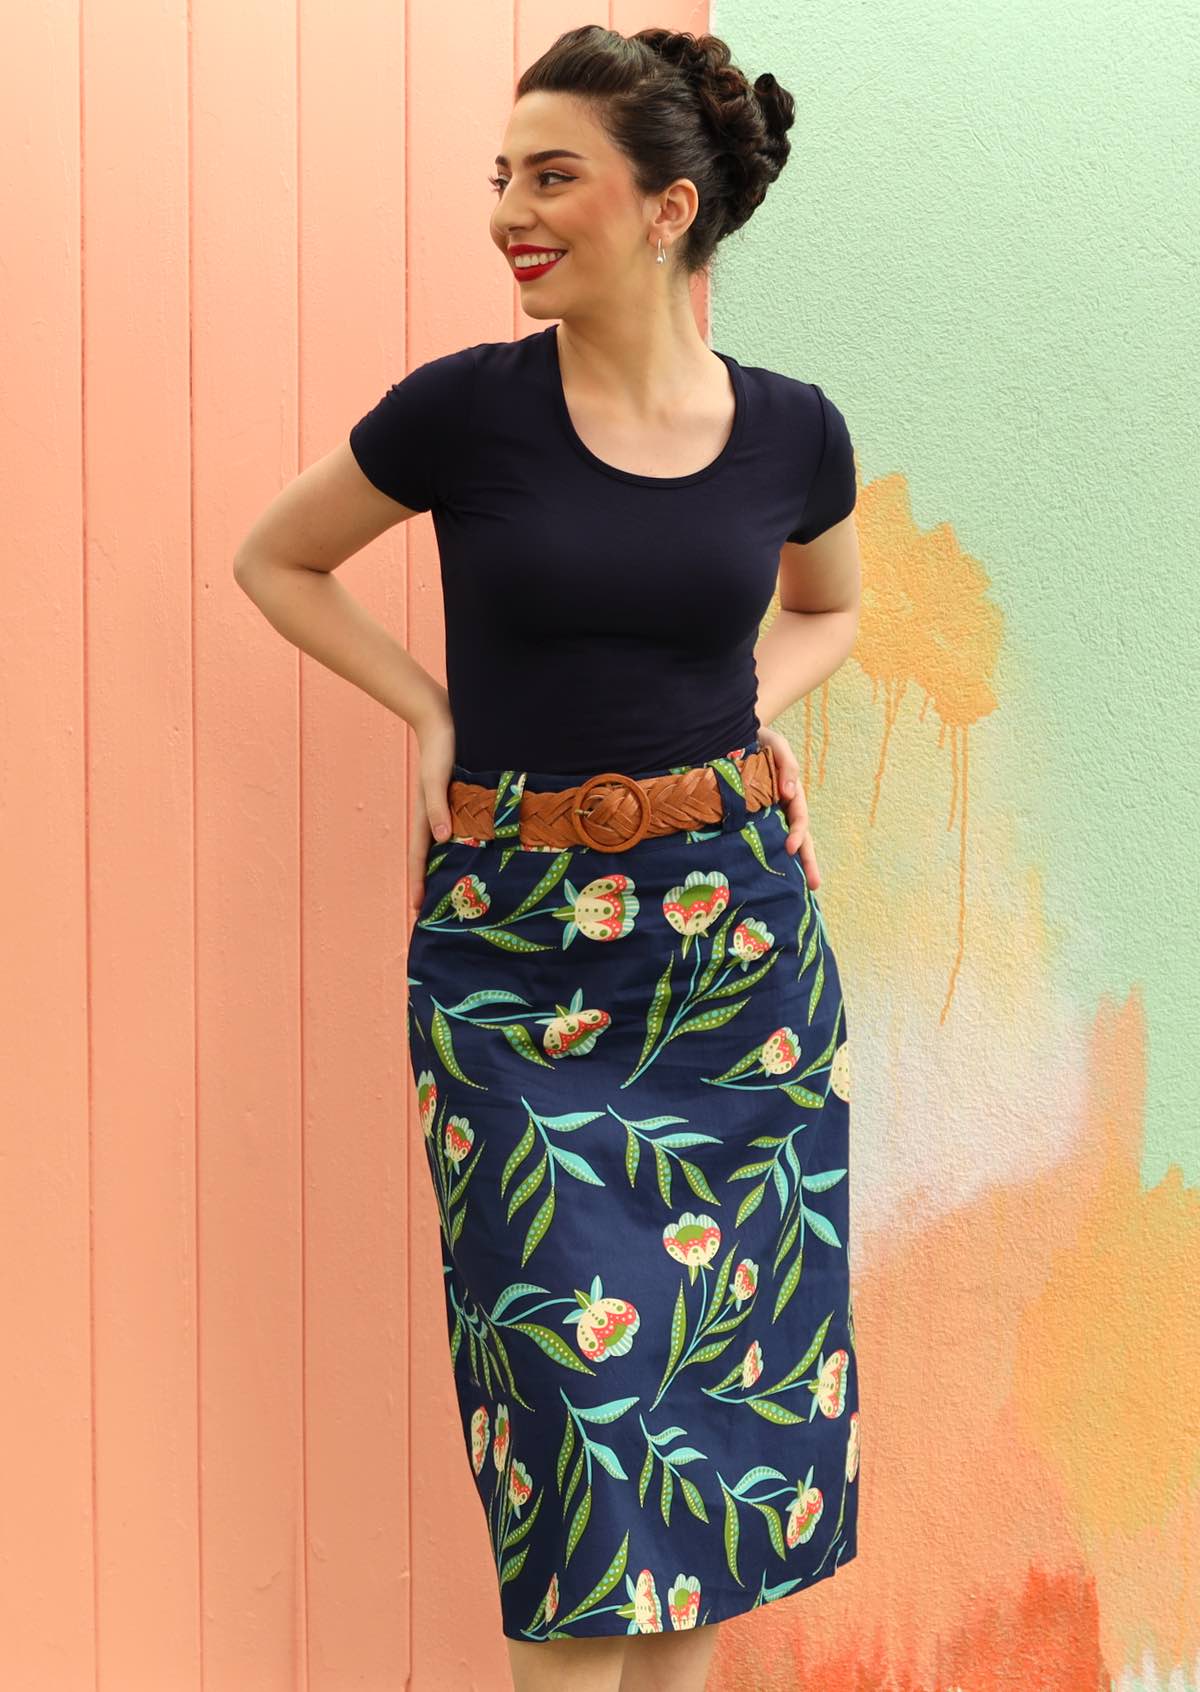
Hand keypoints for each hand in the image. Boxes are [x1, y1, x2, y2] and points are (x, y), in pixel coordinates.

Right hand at [409, 706, 456, 914]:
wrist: (443, 719)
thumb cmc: (439, 747)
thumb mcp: (437, 777)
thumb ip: (437, 806)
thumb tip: (442, 838)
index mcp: (426, 816)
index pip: (421, 857)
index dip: (419, 883)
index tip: (418, 909)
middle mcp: (435, 816)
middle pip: (432, 857)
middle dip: (432, 883)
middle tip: (438, 911)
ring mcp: (447, 808)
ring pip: (448, 845)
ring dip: (448, 867)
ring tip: (458, 890)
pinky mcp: (460, 799)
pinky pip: (463, 829)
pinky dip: (465, 845)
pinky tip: (477, 853)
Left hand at [755, 724, 820, 890]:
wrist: (736, 735)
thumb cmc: (761, 739)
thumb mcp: (776, 744)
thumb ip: (786, 765)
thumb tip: (789, 792)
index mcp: (790, 794)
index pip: (799, 818)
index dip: (797, 834)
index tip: (790, 848)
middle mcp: (783, 807)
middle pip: (800, 838)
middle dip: (808, 861)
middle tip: (814, 885)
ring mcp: (769, 814)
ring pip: (783, 842)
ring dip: (793, 865)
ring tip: (799, 889)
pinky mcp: (751, 817)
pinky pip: (762, 839)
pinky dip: (767, 856)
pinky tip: (763, 878)